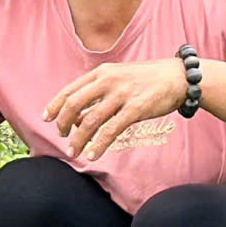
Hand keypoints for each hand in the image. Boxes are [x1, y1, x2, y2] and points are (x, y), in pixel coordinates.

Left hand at [46, 59, 188, 160]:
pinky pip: (111, 130)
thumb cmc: (147, 79)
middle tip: (62, 136)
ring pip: (91, 120)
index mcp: (101, 72)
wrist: (178, 77)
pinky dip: (99, 144)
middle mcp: (108, 81)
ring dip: (78, 139)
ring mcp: (122, 94)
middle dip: (64, 123)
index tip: (47, 118)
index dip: (55, 105)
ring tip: (73, 151)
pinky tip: (93, 154)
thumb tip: (79, 117)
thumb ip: (98, 92)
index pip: (70, 89)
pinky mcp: (136, 109)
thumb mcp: (119, 77)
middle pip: (74, 104)